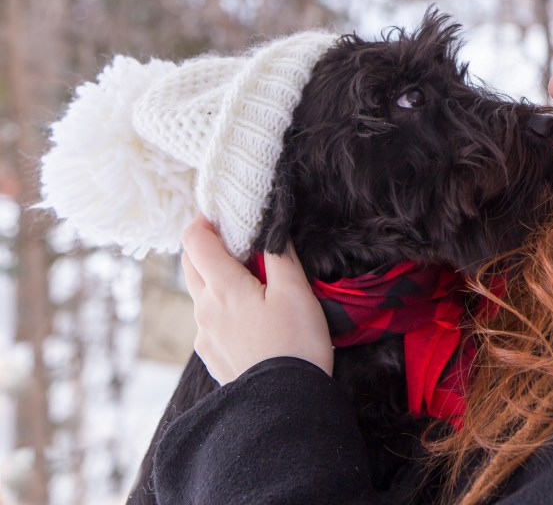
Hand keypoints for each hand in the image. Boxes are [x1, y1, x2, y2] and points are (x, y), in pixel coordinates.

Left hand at [180, 215, 333, 383]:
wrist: (284, 404)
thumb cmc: (296, 344)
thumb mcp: (296, 291)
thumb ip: (278, 255)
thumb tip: (268, 229)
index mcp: (222, 287)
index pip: (194, 240)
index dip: (203, 220)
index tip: (223, 214)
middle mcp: (204, 309)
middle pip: (190, 265)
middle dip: (207, 247)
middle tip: (238, 242)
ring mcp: (204, 335)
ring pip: (200, 294)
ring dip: (216, 279)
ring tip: (251, 283)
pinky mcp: (211, 356)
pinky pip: (209, 321)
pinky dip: (222, 308)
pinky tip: (250, 318)